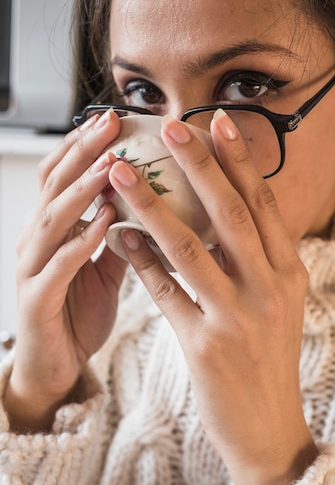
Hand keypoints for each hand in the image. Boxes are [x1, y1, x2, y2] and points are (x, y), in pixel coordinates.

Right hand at [5, 110, 126, 431]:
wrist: (56, 366)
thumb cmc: (79, 312)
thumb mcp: (104, 268)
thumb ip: (121, 236)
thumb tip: (152, 204)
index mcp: (54, 230)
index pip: (63, 176)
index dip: (85, 146)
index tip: (115, 118)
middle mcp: (37, 241)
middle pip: (54, 185)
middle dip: (83, 152)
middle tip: (111, 124)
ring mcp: (32, 269)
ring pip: (52, 219)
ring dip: (82, 190)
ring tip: (111, 165)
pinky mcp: (36, 300)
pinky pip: (57, 266)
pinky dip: (81, 242)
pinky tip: (105, 223)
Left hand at [108, 110, 317, 484]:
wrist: (269, 426)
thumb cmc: (268, 358)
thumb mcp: (278, 303)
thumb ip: (257, 259)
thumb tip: (221, 213)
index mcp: (290, 272)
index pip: (263, 205)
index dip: (239, 161)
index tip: (217, 121)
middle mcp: (269, 289)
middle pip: (230, 214)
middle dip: (199, 166)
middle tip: (170, 127)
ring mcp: (238, 318)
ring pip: (190, 249)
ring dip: (152, 207)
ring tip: (123, 175)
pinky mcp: (205, 346)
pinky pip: (166, 293)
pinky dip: (141, 262)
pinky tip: (121, 238)